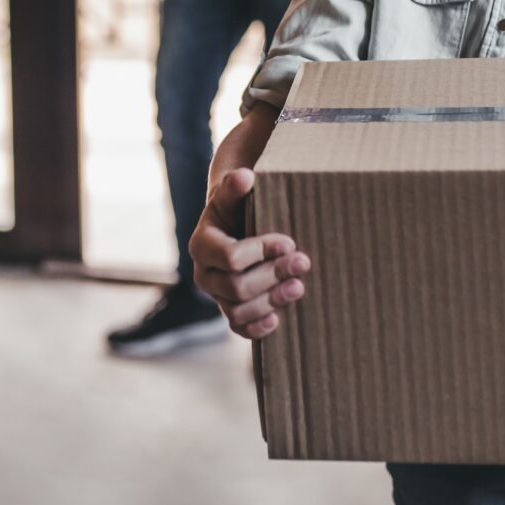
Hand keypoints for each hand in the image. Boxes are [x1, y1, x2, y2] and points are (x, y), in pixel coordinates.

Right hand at [189, 167, 310, 339]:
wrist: (235, 225)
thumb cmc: (237, 206)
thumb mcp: (235, 194)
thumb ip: (235, 185)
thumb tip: (244, 176)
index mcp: (201, 245)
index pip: (232, 258)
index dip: (263, 252)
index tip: (289, 242)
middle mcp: (203, 274)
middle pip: (237, 288)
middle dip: (273, 276)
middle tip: (303, 263)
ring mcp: (216, 295)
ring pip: (239, 311)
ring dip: (272, 301)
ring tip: (298, 287)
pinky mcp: (229, 310)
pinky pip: (238, 328)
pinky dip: (258, 328)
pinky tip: (277, 318)